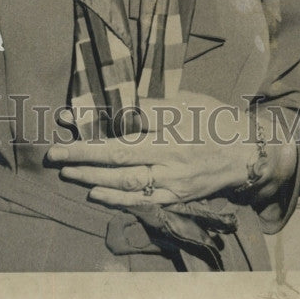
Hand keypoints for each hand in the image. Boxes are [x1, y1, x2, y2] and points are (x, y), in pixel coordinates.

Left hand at [46, 92, 295, 208]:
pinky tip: (95, 193)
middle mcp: (170, 150)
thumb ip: (152, 104)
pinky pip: (141, 199)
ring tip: (67, 171)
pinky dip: (116, 198)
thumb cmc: (213, 118)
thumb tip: (115, 104)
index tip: (66, 117)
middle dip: (82, 153)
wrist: (247, 152)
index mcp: (171, 120)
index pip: (123, 119)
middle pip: (118, 153)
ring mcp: (173, 177)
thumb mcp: (185, 99)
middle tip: (53, 153)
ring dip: (92, 177)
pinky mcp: (177, 195)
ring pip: (125, 179)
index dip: (93, 119)